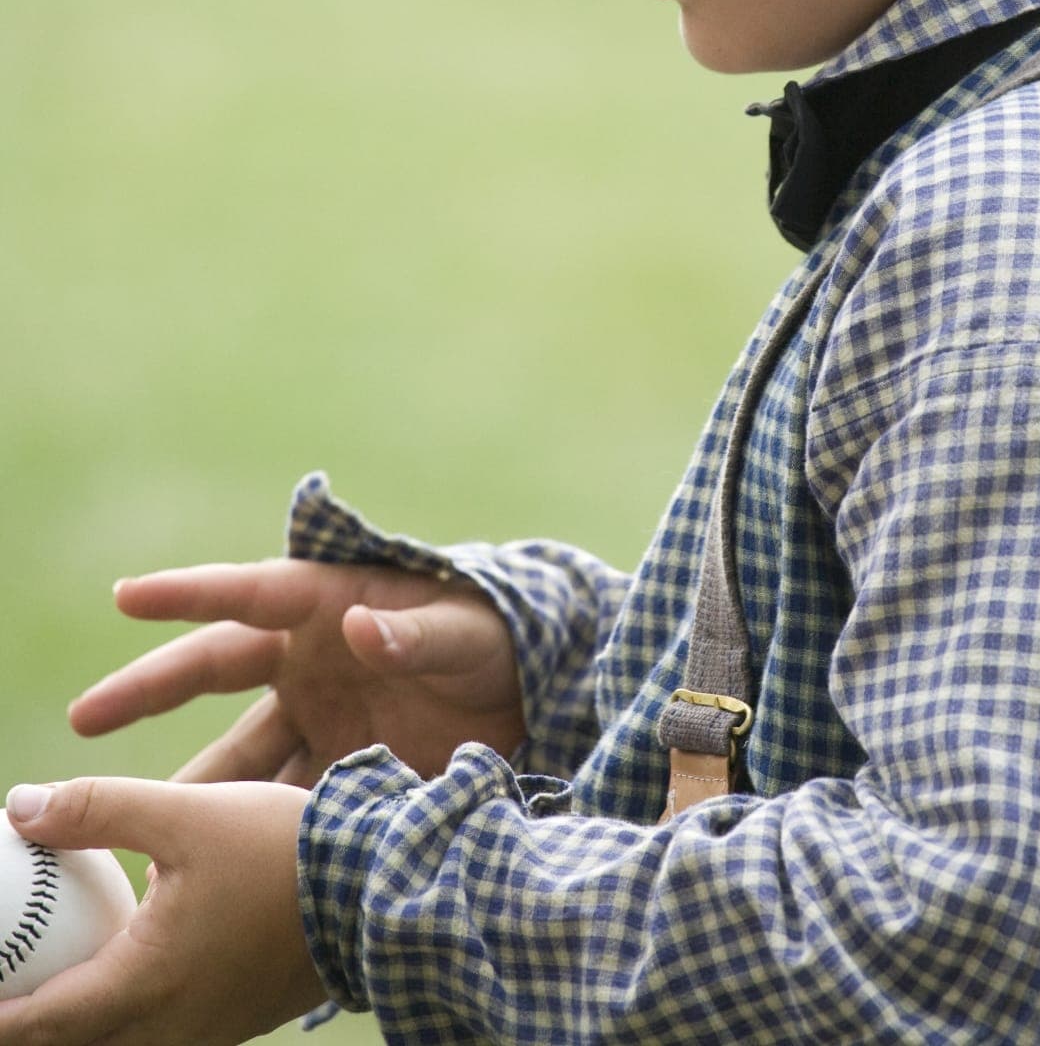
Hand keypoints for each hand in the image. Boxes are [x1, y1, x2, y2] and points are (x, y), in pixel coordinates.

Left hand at [0, 776, 324, 1044]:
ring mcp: (204, 1035)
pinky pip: (157, 1034)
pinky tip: (129, 961)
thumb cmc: (283, 851)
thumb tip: (20, 807)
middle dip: (30, 1022)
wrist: (378, 892)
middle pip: (70, 1045)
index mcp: (144, 985)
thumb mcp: (188, 812)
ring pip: (115, 1044)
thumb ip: (98, 809)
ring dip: (78, 1019)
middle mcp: (168, 1029)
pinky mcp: (233, 1023)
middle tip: (10, 972)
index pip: (35, 1023)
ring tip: (55, 974)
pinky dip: (122, 1013)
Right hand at [69, 559, 525, 785]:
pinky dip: (252, 828)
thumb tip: (364, 628)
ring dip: (199, 784)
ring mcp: (319, 714)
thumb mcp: (468, 633)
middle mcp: (311, 657)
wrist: (538, 694)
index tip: (128, 596)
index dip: (189, 592)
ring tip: (144, 824)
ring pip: (240, 751)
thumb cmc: (501, 639)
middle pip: (215, 670)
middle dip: (148, 690)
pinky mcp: (337, 766)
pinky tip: (223, 864)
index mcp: (334, 603)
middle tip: (84, 720)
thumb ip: (419, 634)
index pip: (251, 593)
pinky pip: (281, 798)